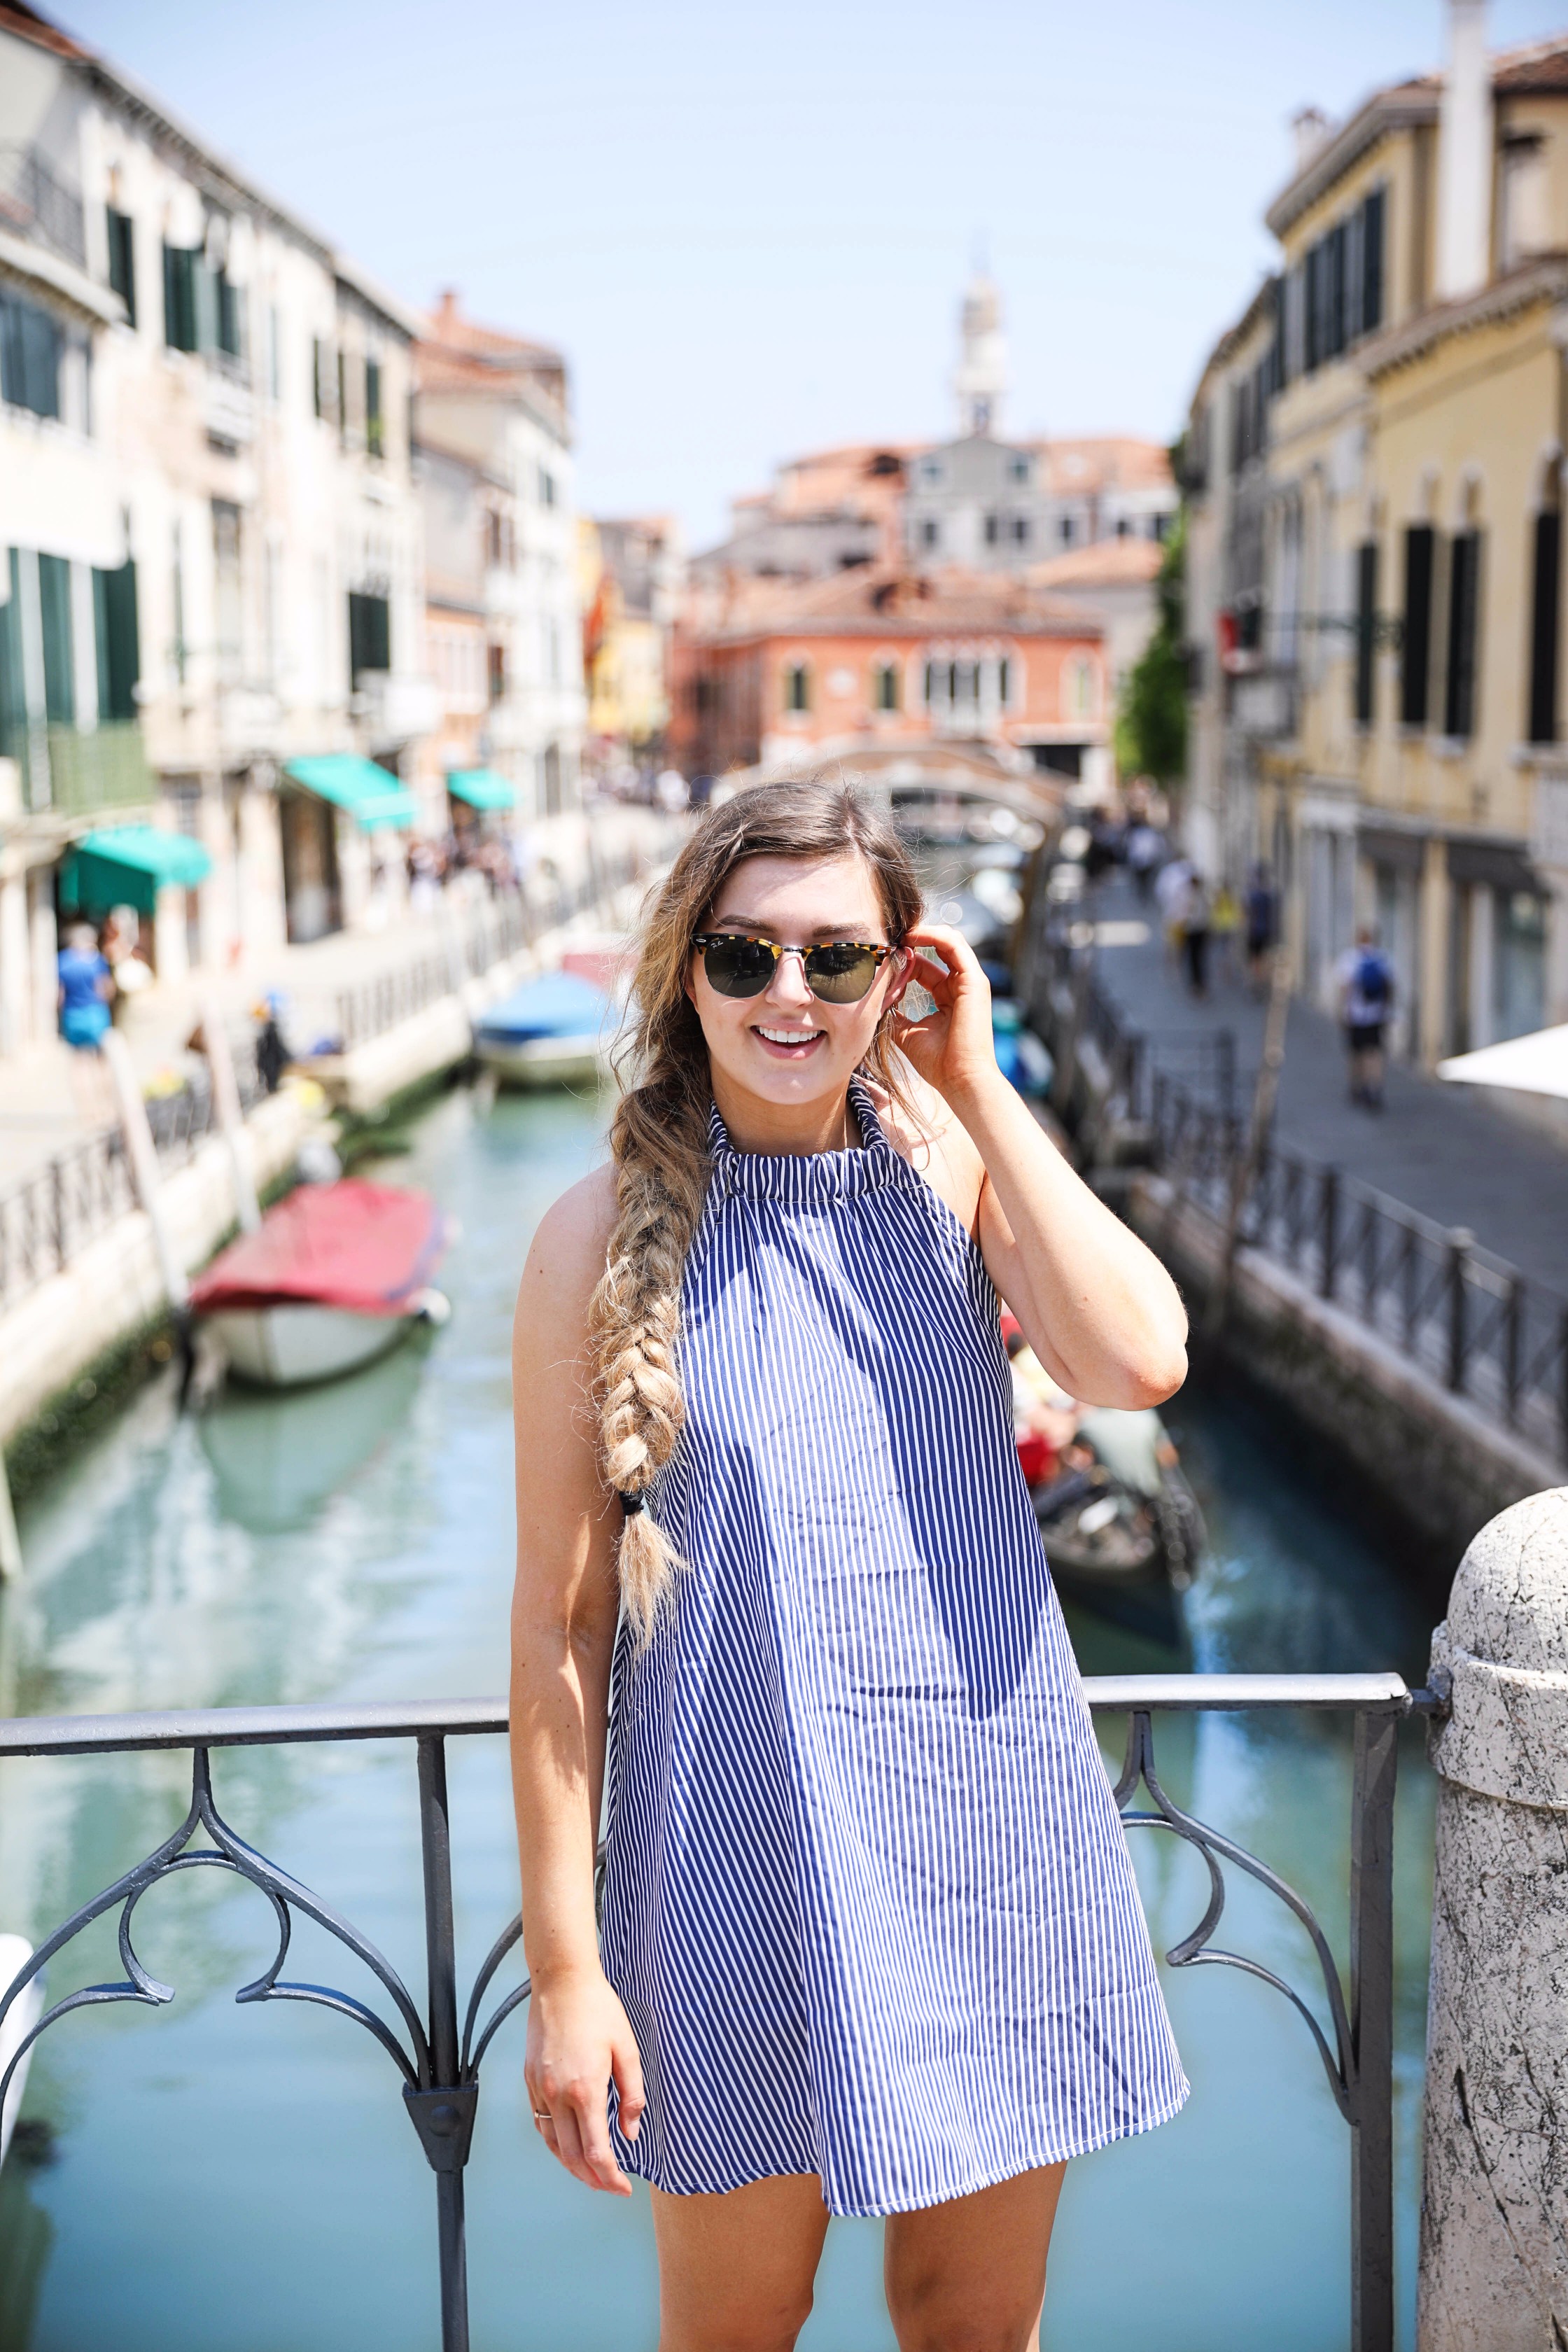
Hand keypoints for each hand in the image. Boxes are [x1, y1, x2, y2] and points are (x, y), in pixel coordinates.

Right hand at [524, 1968, 644, 2194]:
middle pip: (572, 2157)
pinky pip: (541, 2122)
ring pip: (552, 2144)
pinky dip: (556, 2141)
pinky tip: (569, 2142)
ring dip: (571, 2165)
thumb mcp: (627, 2049)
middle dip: (592, 2179)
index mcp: (584, 2090)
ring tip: (591, 2173)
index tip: (624, 2188)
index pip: (596, 2153)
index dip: (610, 2177)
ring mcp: (539, 2088)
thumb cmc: (598, 2009)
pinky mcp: (530, 2080)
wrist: (561, 1981)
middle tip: (610, 2186)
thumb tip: (631, 2132)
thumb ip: (632, 2095)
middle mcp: (557, 2095)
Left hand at [889, 923, 998, 1105]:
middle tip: (885, 937)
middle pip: (935, 950)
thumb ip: (896, 1014)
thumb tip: (878, 1002)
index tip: (879, 957)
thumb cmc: (938, 1064)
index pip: (924, 967)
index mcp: (947, 998)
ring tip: (897, 932)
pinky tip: (911, 937)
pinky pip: (954, 945)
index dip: (902, 959)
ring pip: (947, 941)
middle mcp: (961, 987)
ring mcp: (970, 982)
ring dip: (921, 933)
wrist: (961, 1080)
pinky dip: (933, 936)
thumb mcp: (908, 1033)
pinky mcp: (975, 980)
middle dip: (911, 940)